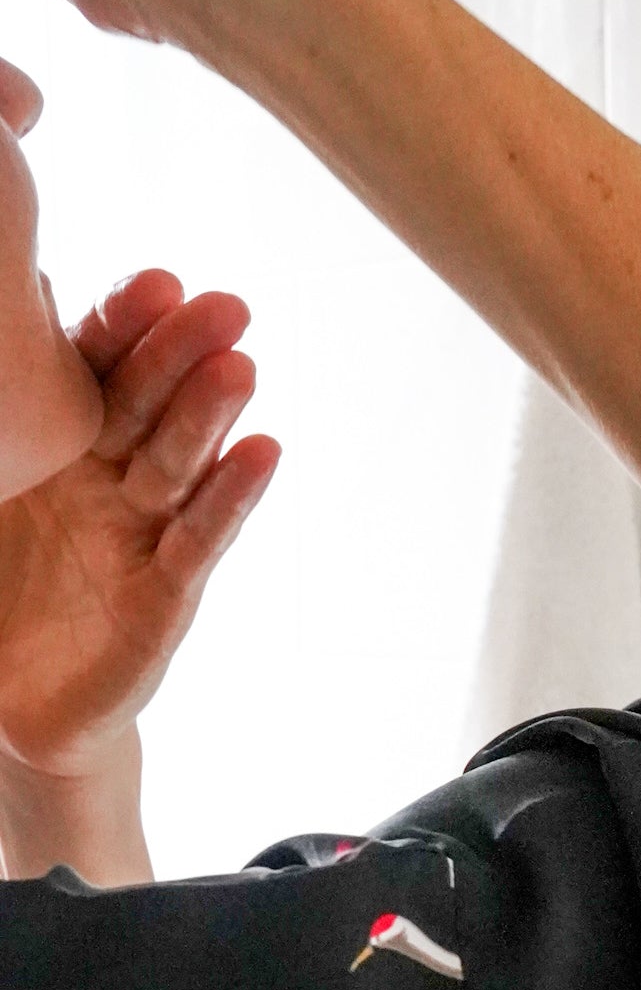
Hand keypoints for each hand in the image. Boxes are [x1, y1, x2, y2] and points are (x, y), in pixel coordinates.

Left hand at [0, 270, 279, 783]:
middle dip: (184, 353)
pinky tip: (265, 452)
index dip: (126, 328)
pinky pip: (200, 540)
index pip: (98, 374)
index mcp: (62, 449)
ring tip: (240, 367)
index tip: (158, 283)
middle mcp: (111, 482)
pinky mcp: (166, 597)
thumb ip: (4, 423)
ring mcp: (143, 536)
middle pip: (150, 406)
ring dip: (212, 415)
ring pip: (179, 465)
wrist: (14, 707)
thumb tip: (16, 292)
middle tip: (222, 305)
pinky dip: (232, 498)